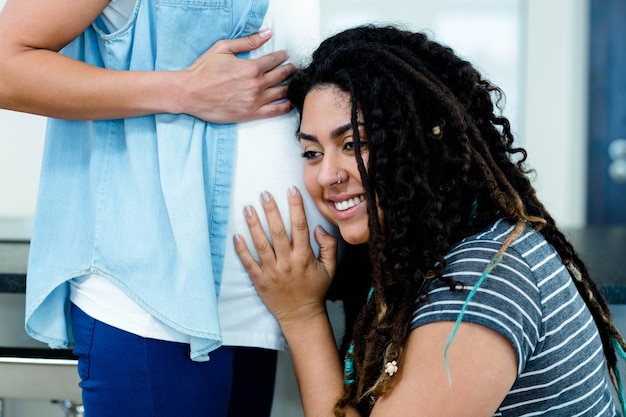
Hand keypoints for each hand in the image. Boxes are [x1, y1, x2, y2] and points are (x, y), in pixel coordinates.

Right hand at [182, 29, 296, 122]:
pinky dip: (286, 106)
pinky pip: (275, 111)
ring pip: (281, 93)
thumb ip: (248, 42)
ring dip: (291, 86)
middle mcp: (256, 85)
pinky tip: (291, 102)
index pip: (274, 60)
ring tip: (295, 82)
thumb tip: (267, 33)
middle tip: (295, 68)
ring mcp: (255, 101)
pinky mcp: (251, 114)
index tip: (286, 55)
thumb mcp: (224, 48)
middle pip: (281, 76)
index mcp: (251, 68)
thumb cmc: (204, 70)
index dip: (282, 56)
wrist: (190, 93)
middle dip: (290, 70)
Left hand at [234, 187, 337, 326]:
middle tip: (264, 194)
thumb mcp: (331, 269)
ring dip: (254, 225)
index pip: (300, 227)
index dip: (296, 207)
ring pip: (261, 245)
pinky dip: (242, 250)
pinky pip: (248, 263)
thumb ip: (329, 247)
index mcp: (304, 258)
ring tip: (248, 207)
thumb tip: (320, 228)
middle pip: (277, 232)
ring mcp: (272, 272)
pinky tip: (237, 235)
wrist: (301, 316)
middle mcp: (287, 263)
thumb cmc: (316, 290)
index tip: (291, 189)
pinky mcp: (260, 281)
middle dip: (271, 211)